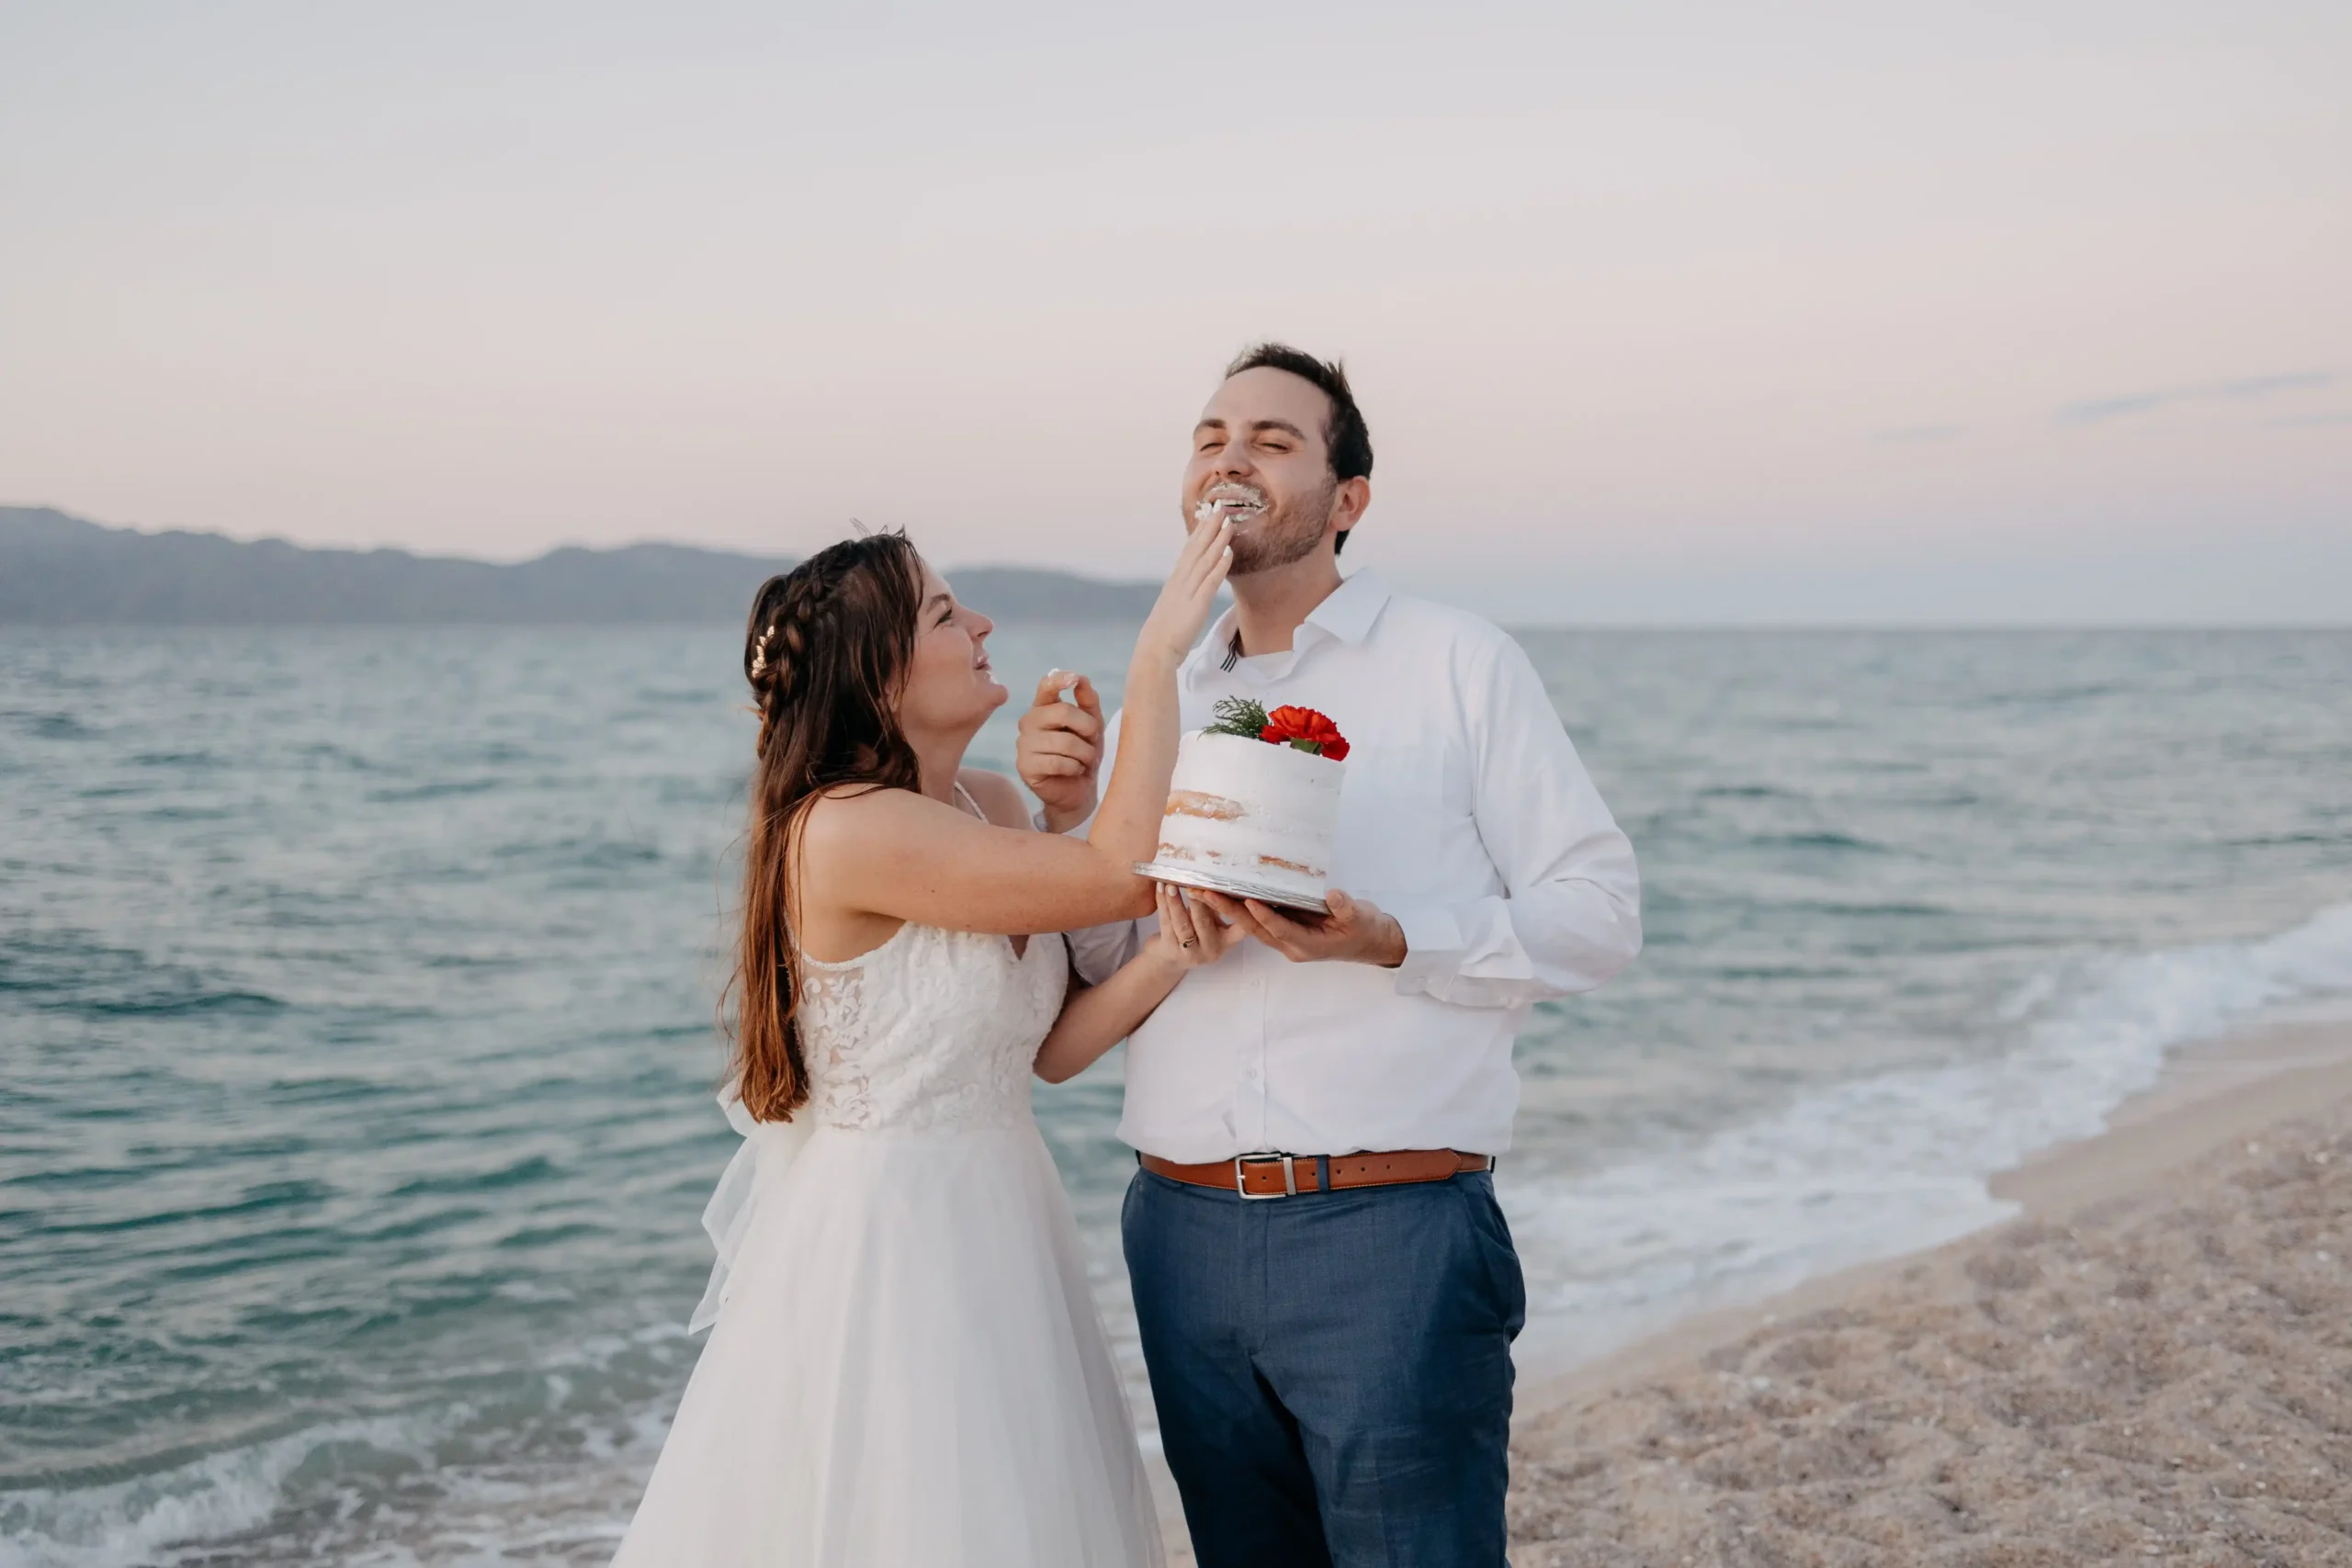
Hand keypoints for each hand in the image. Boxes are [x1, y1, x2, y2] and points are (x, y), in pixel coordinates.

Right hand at [1016, 670, 1103, 832]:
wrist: (1079, 791)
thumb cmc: (1083, 755)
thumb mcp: (1092, 727)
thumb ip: (1088, 702)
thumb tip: (1082, 679)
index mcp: (1044, 707)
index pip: (1046, 687)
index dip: (1059, 680)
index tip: (1075, 679)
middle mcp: (1029, 721)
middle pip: (1063, 712)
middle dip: (1087, 727)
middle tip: (1092, 741)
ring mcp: (1024, 744)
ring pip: (1064, 741)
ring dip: (1084, 753)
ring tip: (1084, 761)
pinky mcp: (1024, 766)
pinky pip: (1057, 762)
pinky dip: (1074, 768)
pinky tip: (1073, 771)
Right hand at [1133, 516, 1233, 669]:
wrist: (1156, 648)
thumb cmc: (1166, 630)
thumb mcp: (1175, 604)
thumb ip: (1185, 590)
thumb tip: (1194, 582)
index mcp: (1176, 579)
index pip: (1190, 549)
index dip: (1200, 530)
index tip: (1209, 514)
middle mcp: (1181, 580)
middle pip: (1197, 548)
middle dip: (1210, 527)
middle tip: (1221, 507)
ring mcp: (1188, 591)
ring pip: (1205, 560)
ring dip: (1217, 540)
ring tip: (1228, 522)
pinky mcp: (1196, 604)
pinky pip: (1210, 581)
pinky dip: (1219, 565)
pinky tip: (1228, 552)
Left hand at [1145, 882, 1244, 969]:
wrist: (1170, 961)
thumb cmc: (1196, 934)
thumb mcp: (1211, 924)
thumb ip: (1215, 907)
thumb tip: (1214, 879)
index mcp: (1227, 940)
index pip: (1242, 928)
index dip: (1241, 912)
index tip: (1240, 894)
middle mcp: (1211, 948)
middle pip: (1204, 923)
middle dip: (1199, 901)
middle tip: (1194, 883)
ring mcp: (1190, 951)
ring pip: (1182, 924)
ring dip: (1176, 902)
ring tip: (1172, 885)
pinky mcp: (1170, 948)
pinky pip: (1165, 922)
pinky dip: (1162, 903)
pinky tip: (1160, 887)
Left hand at [1193, 888, 1407, 967]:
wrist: (1373, 941)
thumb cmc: (1366, 930)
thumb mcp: (1360, 918)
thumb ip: (1345, 907)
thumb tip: (1332, 894)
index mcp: (1307, 945)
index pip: (1279, 929)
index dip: (1263, 916)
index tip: (1247, 901)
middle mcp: (1291, 945)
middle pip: (1255, 929)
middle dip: (1229, 911)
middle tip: (1204, 893)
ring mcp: (1287, 939)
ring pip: (1253, 925)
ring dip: (1228, 909)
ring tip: (1204, 892)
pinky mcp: (1287, 929)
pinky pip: (1260, 919)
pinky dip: (1243, 907)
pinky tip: (1227, 892)